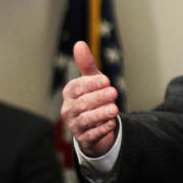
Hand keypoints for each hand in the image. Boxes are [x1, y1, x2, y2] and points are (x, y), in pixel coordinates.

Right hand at [61, 41, 119, 157]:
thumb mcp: (92, 79)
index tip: (106, 80)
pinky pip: (91, 135)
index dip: (91, 84)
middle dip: (99, 98)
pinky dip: (101, 129)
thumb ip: (86, 64)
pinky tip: (111, 124)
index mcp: (69, 93)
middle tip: (114, 93)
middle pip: (82, 104)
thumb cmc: (93, 96)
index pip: (76, 87)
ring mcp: (75, 125)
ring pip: (86, 120)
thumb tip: (79, 43)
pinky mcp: (84, 139)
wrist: (96, 124)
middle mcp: (68, 109)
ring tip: (114, 109)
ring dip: (100, 114)